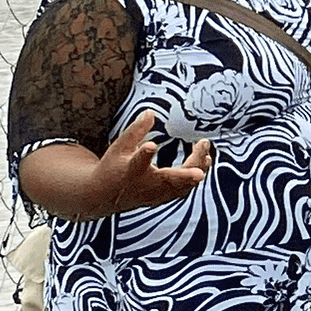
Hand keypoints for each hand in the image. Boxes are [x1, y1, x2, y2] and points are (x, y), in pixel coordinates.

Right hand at [76, 111, 213, 215]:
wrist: (103, 196)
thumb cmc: (113, 167)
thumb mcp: (120, 146)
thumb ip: (136, 130)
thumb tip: (150, 112)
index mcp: (130, 170)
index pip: (137, 162)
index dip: (144, 154)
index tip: (151, 145)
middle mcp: (144, 185)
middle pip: (168, 180)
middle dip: (188, 173)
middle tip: (205, 157)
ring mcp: (154, 195)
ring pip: (180, 187)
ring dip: (196, 169)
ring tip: (207, 153)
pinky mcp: (160, 199)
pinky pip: (181, 191)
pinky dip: (193, 178)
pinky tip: (204, 162)